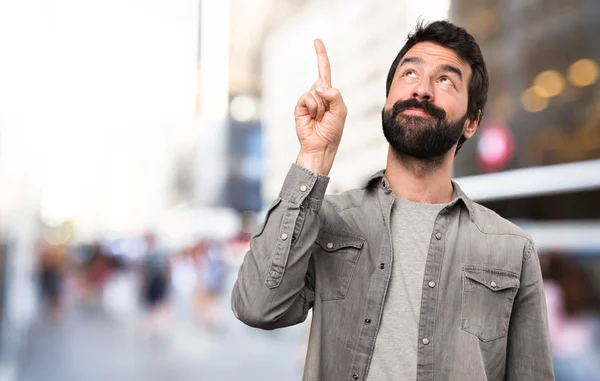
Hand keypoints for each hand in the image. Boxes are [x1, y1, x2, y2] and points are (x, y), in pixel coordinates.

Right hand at [294, 39, 346, 174]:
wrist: (321, 145)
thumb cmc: (333, 130)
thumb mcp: (341, 110)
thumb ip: (334, 95)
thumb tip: (318, 86)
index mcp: (329, 93)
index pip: (324, 70)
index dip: (321, 56)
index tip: (316, 41)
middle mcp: (317, 94)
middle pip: (321, 80)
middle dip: (327, 95)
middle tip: (327, 114)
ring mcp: (307, 100)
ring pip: (315, 91)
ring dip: (321, 106)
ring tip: (320, 118)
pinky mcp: (299, 107)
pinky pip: (308, 98)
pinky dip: (313, 108)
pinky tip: (313, 118)